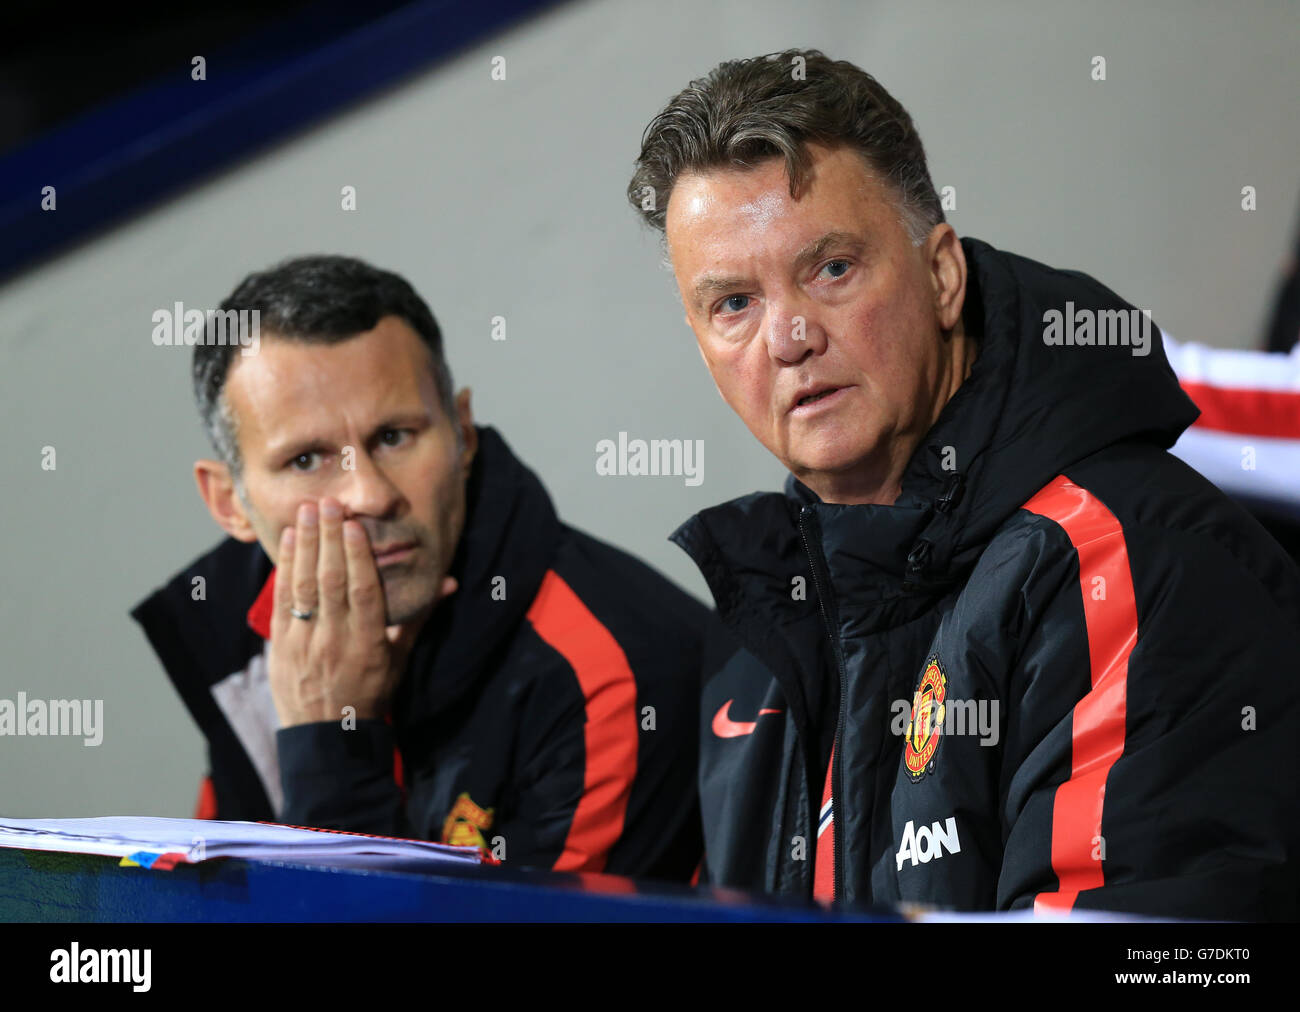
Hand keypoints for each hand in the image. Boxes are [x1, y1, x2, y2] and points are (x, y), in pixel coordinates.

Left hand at [268, 498, 439, 727]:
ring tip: (308, 511)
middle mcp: (336, 640)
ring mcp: (305, 642)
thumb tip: (449, 582)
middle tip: (329, 504)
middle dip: (329, 539)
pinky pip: (283, 599)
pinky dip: (287, 566)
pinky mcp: (282, 644)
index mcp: (369, 644)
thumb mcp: (400, 656)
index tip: (355, 526)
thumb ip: (419, 615)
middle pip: (331, 582)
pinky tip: (291, 539)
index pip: (363, 593)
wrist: (329, 734)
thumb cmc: (372, 691)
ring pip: (304, 586)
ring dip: (306, 545)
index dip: (358, 558)